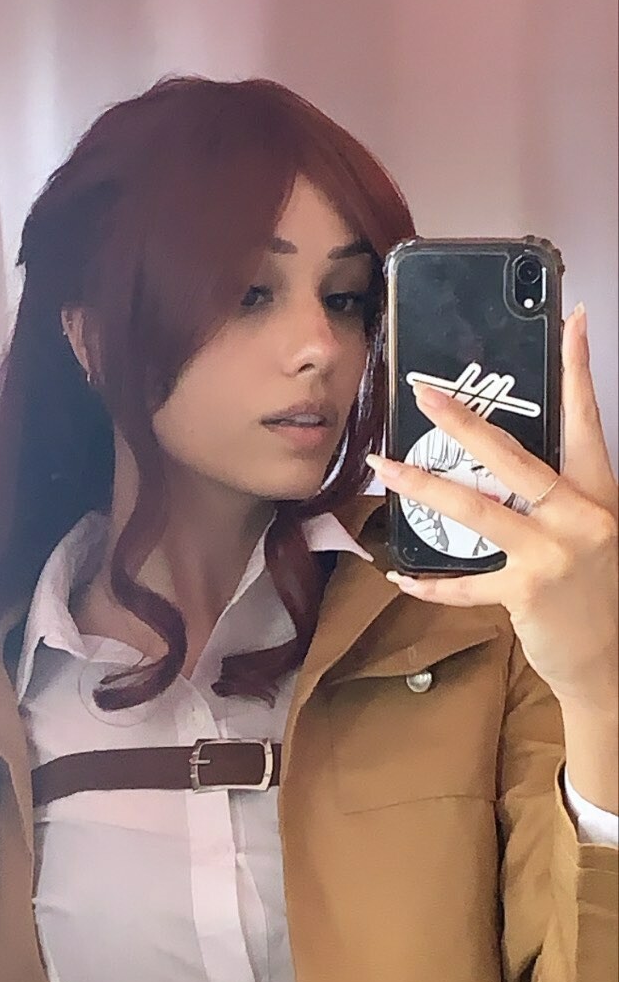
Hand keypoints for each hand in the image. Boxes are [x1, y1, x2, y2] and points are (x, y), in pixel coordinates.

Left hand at [366, 304, 617, 710]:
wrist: (608, 658)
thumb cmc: (592, 589)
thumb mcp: (588, 531)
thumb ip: (554, 498)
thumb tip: (499, 464)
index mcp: (597, 494)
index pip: (587, 421)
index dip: (577, 372)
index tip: (570, 322)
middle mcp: (580, 517)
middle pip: (515, 458)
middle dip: (465, 421)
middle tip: (425, 393)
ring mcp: (553, 555)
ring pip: (478, 511)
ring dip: (424, 487)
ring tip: (385, 469)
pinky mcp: (528, 593)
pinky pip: (466, 585)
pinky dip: (431, 583)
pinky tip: (401, 576)